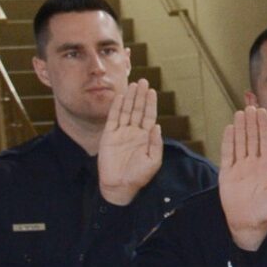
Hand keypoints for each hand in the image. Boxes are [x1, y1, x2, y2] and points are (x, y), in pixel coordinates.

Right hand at [95, 81, 163, 205]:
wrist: (120, 185)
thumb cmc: (139, 176)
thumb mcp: (153, 161)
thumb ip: (155, 143)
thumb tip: (157, 126)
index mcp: (146, 137)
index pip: (149, 116)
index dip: (150, 104)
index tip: (152, 91)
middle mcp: (134, 132)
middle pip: (138, 110)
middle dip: (140, 96)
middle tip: (143, 81)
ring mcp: (121, 132)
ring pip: (126, 111)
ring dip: (129, 98)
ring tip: (133, 84)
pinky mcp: (109, 135)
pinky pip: (113, 118)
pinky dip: (116, 107)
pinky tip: (120, 97)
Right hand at [218, 106, 266, 251]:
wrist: (249, 224)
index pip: (266, 142)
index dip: (264, 127)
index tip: (263, 112)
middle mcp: (253, 164)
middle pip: (252, 138)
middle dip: (252, 122)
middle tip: (251, 106)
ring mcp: (240, 167)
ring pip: (240, 142)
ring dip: (240, 127)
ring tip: (241, 112)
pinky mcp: (227, 173)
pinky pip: (227, 153)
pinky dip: (228, 141)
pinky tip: (229, 128)